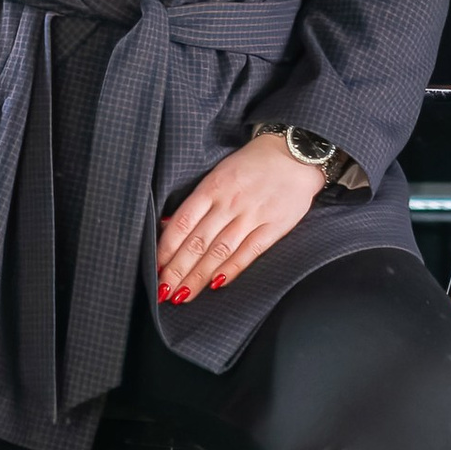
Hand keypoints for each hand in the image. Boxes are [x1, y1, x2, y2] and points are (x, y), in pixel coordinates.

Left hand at [156, 131, 323, 305]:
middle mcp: (229, 203)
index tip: (155, 269)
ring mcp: (252, 216)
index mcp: (212, 187)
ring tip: (183, 295)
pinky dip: (231, 269)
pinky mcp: (274, 226)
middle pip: (197, 242)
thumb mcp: (219, 174)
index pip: (181, 224)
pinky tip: (216, 284)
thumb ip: (197, 202)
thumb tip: (169, 226)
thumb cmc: (252, 164)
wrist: (295, 154)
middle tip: (163, 292)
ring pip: (219, 252)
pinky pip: (249, 252)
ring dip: (198, 276)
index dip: (166, 250)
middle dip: (177, 270)